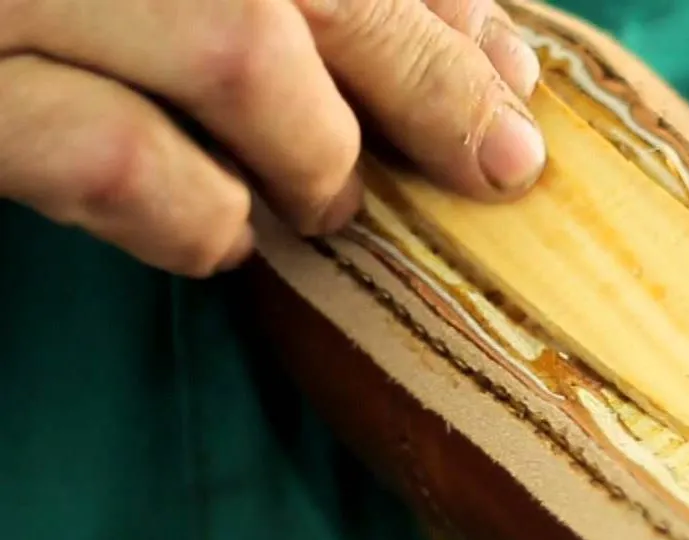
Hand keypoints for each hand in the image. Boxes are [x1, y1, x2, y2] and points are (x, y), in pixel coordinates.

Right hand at [0, 0, 545, 275]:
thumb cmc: (40, 12)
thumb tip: (479, 44)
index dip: (444, 4)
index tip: (510, 69)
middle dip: (430, 77)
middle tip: (498, 162)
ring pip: (239, 44)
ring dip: (315, 148)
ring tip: (325, 204)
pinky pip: (109, 150)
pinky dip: (190, 209)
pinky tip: (214, 236)